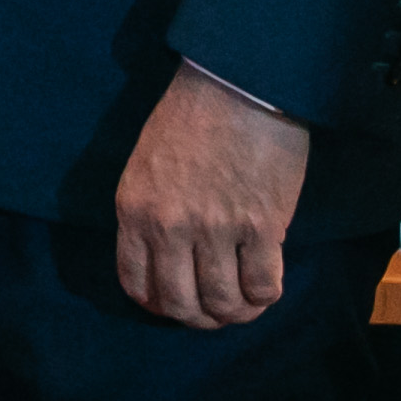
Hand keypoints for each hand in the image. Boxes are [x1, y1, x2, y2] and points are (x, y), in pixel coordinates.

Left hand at [112, 64, 311, 327]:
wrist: (238, 81)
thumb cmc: (193, 115)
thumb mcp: (148, 163)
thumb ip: (152, 212)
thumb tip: (171, 259)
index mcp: (135, 209)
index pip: (137, 284)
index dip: (161, 304)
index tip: (180, 301)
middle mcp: (169, 226)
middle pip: (181, 305)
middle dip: (200, 318)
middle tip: (217, 309)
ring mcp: (215, 229)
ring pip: (222, 304)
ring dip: (235, 313)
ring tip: (244, 301)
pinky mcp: (260, 227)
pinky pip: (262, 289)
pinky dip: (265, 296)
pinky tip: (266, 281)